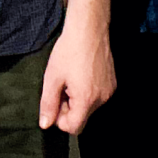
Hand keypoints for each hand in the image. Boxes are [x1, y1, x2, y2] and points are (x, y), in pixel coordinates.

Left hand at [38, 8, 114, 133]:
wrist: (89, 29)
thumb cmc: (69, 51)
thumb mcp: (52, 78)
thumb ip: (48, 104)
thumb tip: (45, 125)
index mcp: (86, 100)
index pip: (73, 128)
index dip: (60, 119)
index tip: (54, 101)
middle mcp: (101, 99)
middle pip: (81, 118)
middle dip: (68, 108)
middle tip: (60, 86)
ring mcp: (109, 91)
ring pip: (88, 107)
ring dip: (77, 99)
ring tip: (70, 78)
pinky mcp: (112, 83)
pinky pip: (97, 96)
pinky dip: (86, 91)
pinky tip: (80, 74)